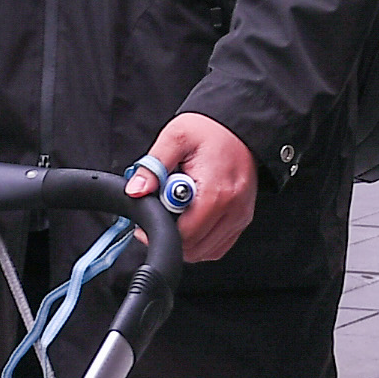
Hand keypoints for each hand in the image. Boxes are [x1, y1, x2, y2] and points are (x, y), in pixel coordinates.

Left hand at [139, 112, 256, 262]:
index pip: (185, 234)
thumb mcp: (175, 138)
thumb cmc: (210, 131)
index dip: (160, 230)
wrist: (238, 126)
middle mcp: (233, 209)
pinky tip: (192, 219)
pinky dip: (201, 240)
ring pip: (206, 251)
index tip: (149, 218)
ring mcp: (240, 216)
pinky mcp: (242, 219)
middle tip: (163, 211)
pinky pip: (218, 246)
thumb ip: (152, 166)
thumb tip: (136, 190)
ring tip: (179, 212)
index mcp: (216, 192)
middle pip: (195, 247)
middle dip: (172, 234)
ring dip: (187, 239)